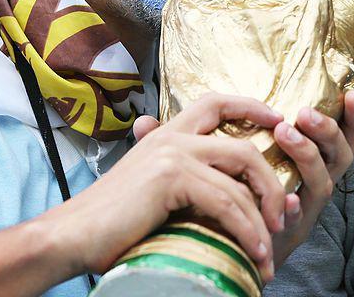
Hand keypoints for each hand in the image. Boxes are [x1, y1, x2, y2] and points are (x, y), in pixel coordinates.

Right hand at [40, 93, 286, 281]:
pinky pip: (227, 202)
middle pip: (243, 146)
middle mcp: (171, 137)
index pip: (216, 103)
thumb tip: (232, 200)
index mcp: (166, 135)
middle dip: (270, 181)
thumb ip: (187, 184)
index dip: (251, 106)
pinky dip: (247, 230)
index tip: (278, 119)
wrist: (71, 235)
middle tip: (282, 213)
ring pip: (241, 178)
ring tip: (268, 250)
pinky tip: (254, 251)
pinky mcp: (172, 177)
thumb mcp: (154, 193)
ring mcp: (172, 154)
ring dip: (262, 218)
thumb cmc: (111, 223)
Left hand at [270, 91, 353, 265]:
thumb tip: (272, 95)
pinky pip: (296, 220)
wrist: (252, 245)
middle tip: (304, 112)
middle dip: (327, 131)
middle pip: (340, 157)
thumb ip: (284, 131)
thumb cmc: (265, 192)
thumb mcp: (281, 158)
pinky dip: (294, 207)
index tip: (351, 94)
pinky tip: (288, 197)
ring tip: (284, 132)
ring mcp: (309, 208)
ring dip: (307, 155)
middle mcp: (323, 184)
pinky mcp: (288, 231)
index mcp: (324, 165)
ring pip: (322, 182)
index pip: (348, 138)